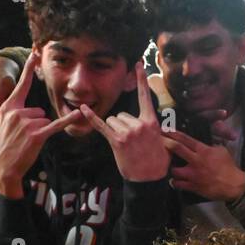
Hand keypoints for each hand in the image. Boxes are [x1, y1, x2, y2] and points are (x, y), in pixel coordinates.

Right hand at [0, 52, 83, 198]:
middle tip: (22, 137)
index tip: (34, 55)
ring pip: (44, 120)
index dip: (28, 70)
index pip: (21, 86)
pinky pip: (56, 125)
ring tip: (26, 142)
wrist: (2, 169)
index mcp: (7, 108)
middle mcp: (17, 113)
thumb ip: (0, 117)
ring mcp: (27, 124)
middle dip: (34, 124)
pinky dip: (68, 121)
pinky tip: (78, 114)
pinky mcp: (37, 135)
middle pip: (38, 111)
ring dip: (40, 131)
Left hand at [79, 64, 170, 182]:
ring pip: (113, 120)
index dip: (142, 79)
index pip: (145, 96)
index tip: (138, 64)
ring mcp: (127, 132)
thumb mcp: (162, 142)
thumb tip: (151, 125)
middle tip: (131, 142)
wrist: (149, 180)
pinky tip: (82, 108)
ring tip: (125, 144)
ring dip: (115, 130)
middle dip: (123, 125)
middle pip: (122, 114)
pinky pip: (101, 125)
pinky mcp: (116, 141)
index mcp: (151, 122)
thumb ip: (155, 129)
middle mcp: (139, 124)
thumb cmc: (157, 162)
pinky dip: (90, 117)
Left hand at [161, 129, 244, 201]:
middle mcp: (196, 161)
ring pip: (174, 170)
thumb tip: (205, 141)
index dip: (173, 133)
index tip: (165, 130)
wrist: (233, 185)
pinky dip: (175, 182)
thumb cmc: (229, 167)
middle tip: (158, 140)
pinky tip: (174, 181)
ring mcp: (193, 175)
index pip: (185, 139)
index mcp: (203, 151)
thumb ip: (211, 145)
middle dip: (165, 143)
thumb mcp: (222, 150)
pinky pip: (178, 184)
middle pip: (176, 149)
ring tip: (170, 167)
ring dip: (171, 168)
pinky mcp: (193, 187)